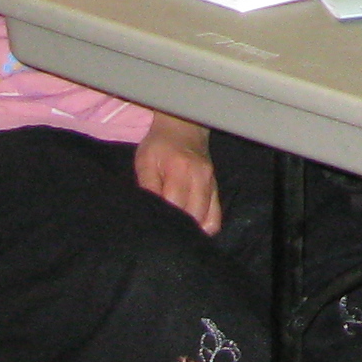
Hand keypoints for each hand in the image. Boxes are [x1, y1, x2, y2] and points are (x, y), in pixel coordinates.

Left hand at [134, 115, 220, 231]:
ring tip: (177, 233)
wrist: (184, 128)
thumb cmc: (160, 146)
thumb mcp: (145, 162)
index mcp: (180, 169)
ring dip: (193, 230)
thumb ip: (147, 187)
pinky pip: (216, 217)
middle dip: (179, 229)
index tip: (154, 226)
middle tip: (164, 233)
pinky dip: (205, 227)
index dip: (164, 220)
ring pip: (209, 221)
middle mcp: (201, 178)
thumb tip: (149, 213)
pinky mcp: (216, 189)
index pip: (175, 205)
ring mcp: (212, 184)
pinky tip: (191, 228)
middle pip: (194, 217)